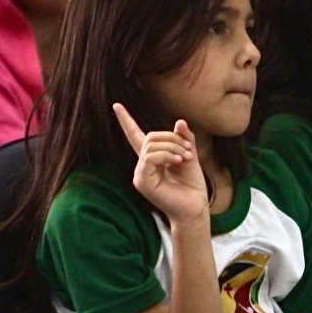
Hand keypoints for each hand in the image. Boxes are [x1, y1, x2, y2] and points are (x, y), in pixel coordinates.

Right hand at [114, 103, 205, 223]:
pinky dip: (167, 155)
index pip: (135, 135)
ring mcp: (140, 174)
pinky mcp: (142, 182)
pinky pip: (150, 157)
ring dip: (173, 146)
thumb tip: (179, 122)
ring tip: (187, 157)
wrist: (195, 207)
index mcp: (152, 158)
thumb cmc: (192, 186)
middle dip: (172, 138)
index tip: (116, 105)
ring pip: (151, 145)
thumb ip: (184, 139)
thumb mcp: (190, 156)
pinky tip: (178, 161)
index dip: (125, 120)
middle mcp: (143, 165)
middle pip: (150, 136)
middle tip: (189, 150)